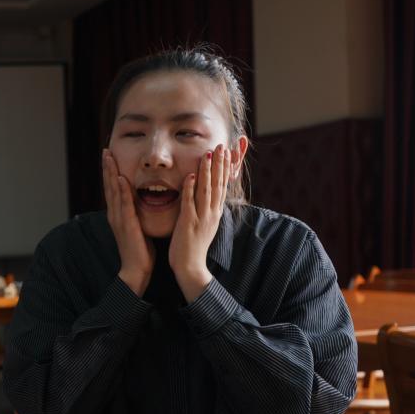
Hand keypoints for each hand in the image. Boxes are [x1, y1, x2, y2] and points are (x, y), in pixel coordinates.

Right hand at [103, 148, 154, 295]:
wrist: (136, 271)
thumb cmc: (140, 251)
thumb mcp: (137, 227)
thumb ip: (136, 214)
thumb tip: (142, 203)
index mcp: (117, 215)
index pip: (112, 189)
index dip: (110, 172)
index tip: (110, 157)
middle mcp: (114, 214)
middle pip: (108, 186)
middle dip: (107, 167)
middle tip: (105, 150)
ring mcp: (118, 219)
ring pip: (113, 191)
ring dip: (110, 173)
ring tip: (109, 157)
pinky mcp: (126, 225)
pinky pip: (123, 205)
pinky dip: (121, 191)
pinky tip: (119, 178)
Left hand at [169, 143, 230, 301]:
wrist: (191, 267)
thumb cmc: (193, 246)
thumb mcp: (204, 224)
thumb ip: (205, 208)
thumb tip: (206, 195)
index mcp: (215, 212)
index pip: (222, 186)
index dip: (224, 168)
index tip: (225, 152)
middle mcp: (211, 213)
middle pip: (218, 184)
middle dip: (220, 164)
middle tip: (221, 146)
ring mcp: (201, 218)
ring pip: (206, 190)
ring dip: (207, 171)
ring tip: (208, 154)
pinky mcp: (189, 223)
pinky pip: (190, 203)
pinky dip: (190, 189)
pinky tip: (190, 176)